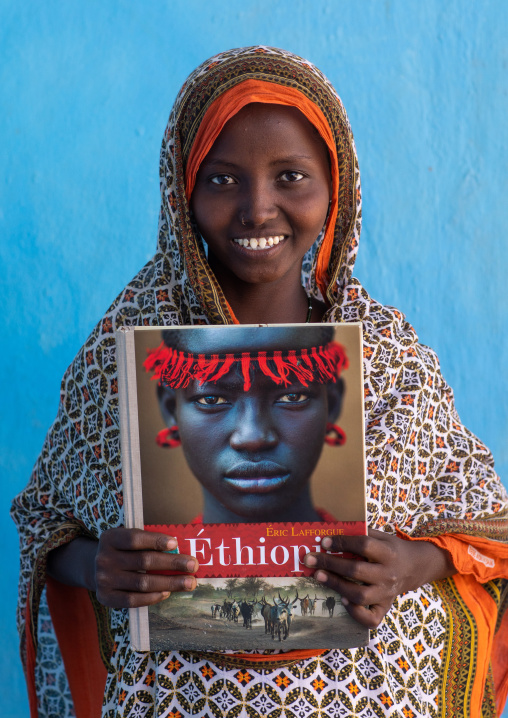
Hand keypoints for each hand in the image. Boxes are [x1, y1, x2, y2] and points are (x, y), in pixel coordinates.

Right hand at [94, 528, 198, 608]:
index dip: (156, 541)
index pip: (135, 539)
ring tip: (189, 583)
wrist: (93, 568)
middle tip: (193, 566)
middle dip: (172, 563)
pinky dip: (152, 597)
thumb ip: (148, 542)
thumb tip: (179, 550)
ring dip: (169, 583)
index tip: (176, 544)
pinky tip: (167, 593)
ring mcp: (103, 580)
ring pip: (142, 582)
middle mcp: (104, 559)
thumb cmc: (122, 550)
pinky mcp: (106, 598)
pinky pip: (133, 600)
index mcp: (110, 538)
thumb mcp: (128, 539)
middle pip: (143, 561)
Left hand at [303, 529, 454, 627]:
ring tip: (319, 575)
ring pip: (359, 595)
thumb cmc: (390, 549)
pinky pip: (370, 618)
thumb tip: (329, 529)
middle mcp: (388, 574)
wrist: (413, 567)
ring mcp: (387, 593)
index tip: (324, 542)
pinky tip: (342, 599)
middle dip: (330, 564)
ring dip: (336, 585)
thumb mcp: (380, 535)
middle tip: (310, 559)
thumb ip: (359, 532)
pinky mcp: (385, 607)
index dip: (342, 543)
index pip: (363, 545)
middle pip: (356, 570)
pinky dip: (355, 612)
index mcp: (388, 552)